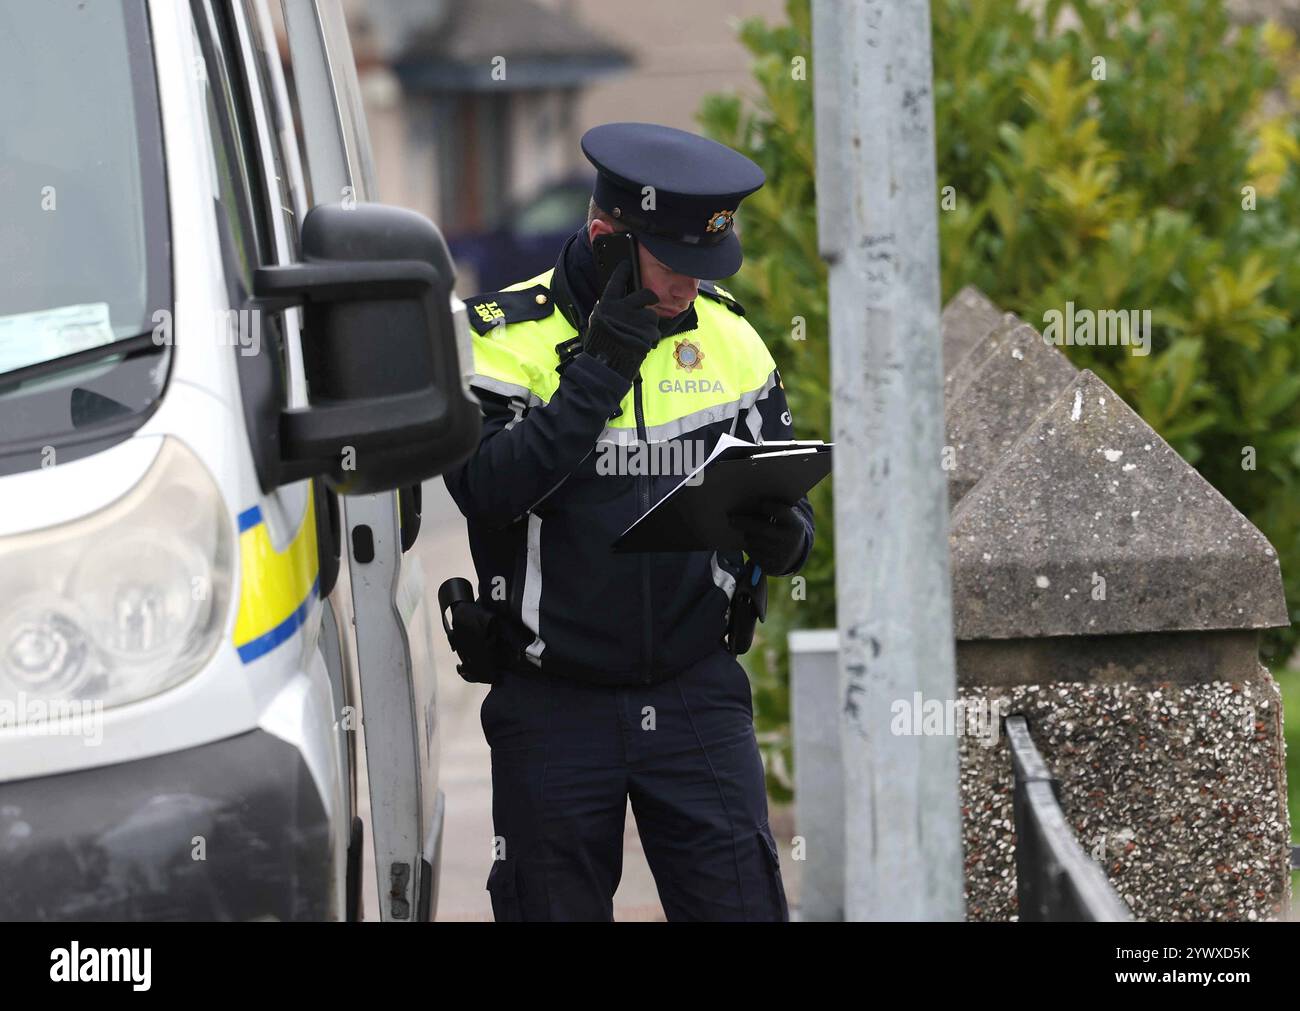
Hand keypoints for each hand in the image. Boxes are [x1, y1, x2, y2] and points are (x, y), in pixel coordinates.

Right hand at [582, 260, 659, 379]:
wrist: (605, 366)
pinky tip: (641, 345)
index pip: (616, 281)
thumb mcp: (597, 323)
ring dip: (649, 325)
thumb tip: (610, 301)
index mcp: (608, 305)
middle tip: (650, 301)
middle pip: (646, 294)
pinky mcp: (647, 333)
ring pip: (652, 315)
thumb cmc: (599, 346)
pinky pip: (655, 332)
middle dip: (650, 298)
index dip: (623, 271)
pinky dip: (651, 339)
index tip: (627, 264)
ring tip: (638, 335)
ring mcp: (636, 320)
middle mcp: (623, 309)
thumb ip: (607, 310)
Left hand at [727, 498, 807, 575]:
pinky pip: (753, 555)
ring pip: (755, 543)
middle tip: (731, 519)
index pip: (780, 511)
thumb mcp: (786, 518)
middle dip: (745, 523)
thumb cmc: (783, 527)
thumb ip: (774, 510)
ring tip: (746, 531)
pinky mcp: (773, 566)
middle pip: (762, 529)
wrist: (794, 553)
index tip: (759, 503)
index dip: (768, 506)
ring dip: (747, 536)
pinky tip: (752, 544)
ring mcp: (782, 555)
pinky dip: (749, 548)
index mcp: (795, 525)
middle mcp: (790, 541)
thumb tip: (749, 501)